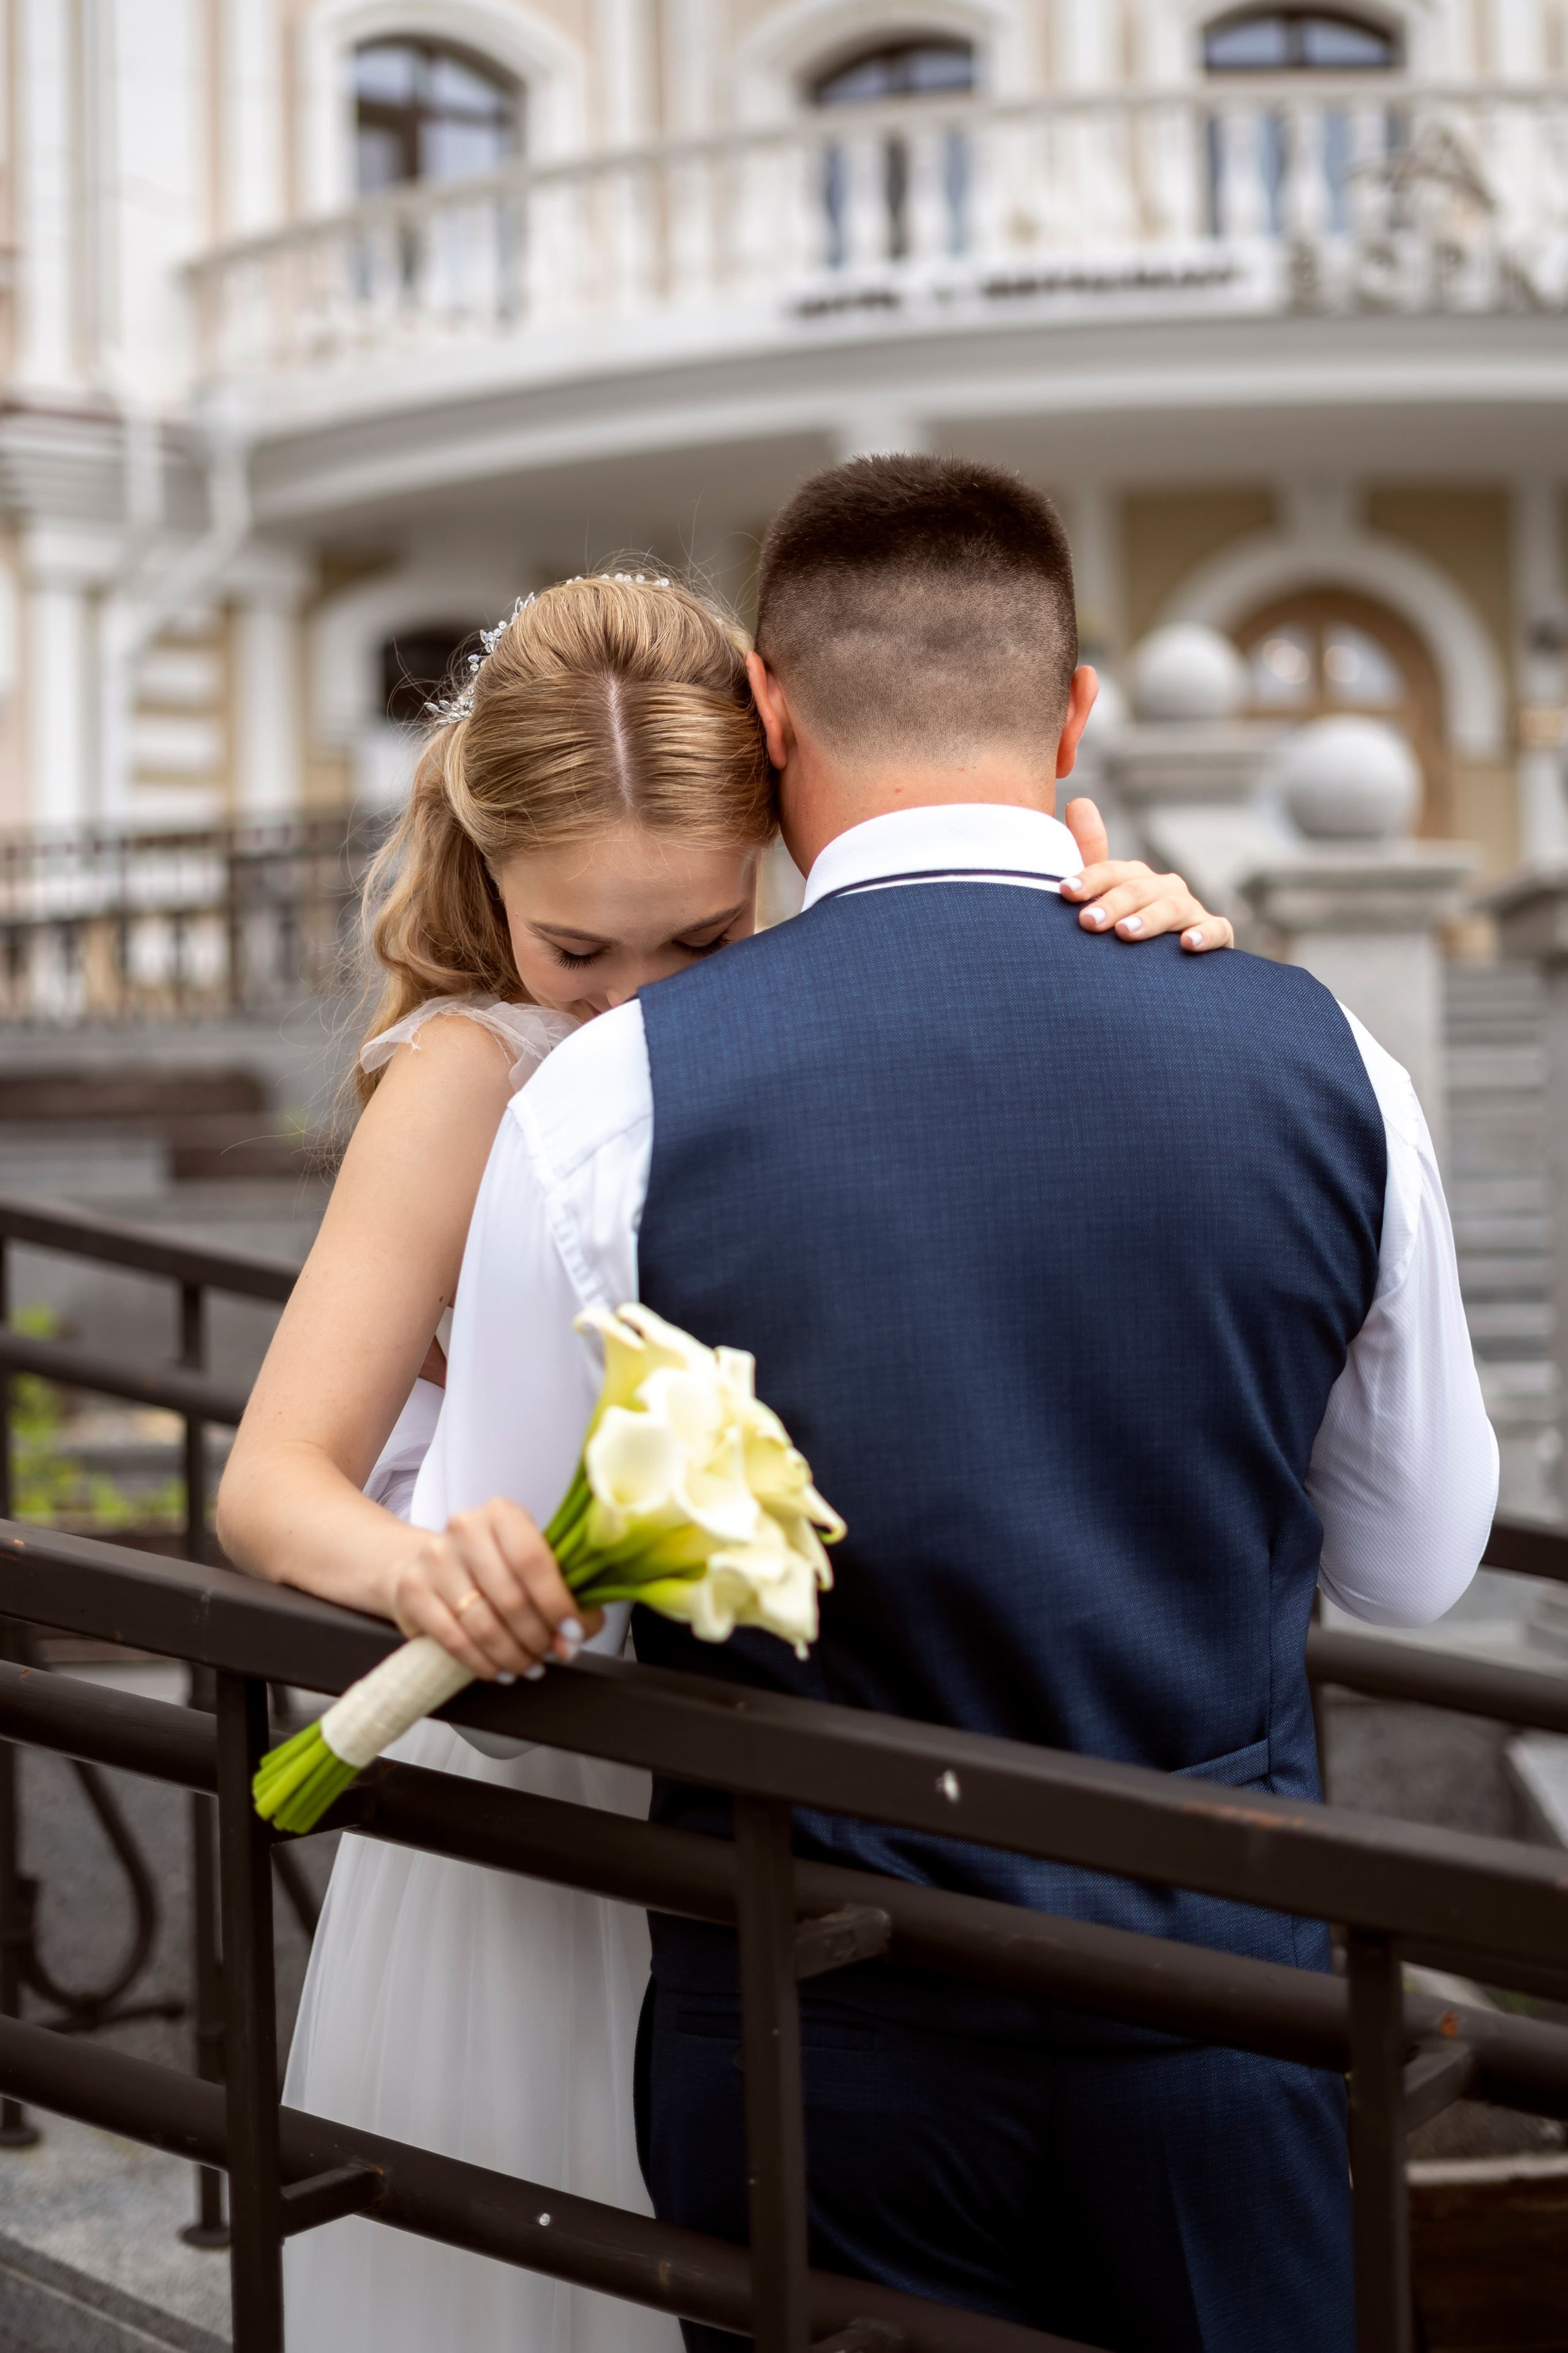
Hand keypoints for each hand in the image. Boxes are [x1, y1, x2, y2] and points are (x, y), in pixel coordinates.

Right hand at [385, 1498, 602, 1680]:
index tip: (573, 1633)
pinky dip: (483, 1663)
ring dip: (513, 1655)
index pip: (534, 1561)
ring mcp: (435, 1559)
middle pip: (511, 1598)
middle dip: (539, 1637)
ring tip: (528, 1665)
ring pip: (484, 1624)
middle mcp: (465, 1529)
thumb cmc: (488, 1564)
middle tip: (552, 1654)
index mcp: (502, 1513)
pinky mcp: (413, 1591)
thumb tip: (577, 1634)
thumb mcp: (525, 1562)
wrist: (423, 1564)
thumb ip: (559, 1591)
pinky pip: (455, 1640)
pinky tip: (499, 1670)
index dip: (558, 1604)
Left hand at [1059, 799, 1233, 953]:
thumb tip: (1080, 801)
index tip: (1066, 893)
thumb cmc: (1126, 932)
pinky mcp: (1217, 935)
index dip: (1090, 879)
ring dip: (1149, 919)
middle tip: (1088, 922)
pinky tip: (1187, 944)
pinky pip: (1217, 930)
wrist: (1161, 977)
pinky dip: (1205, 935)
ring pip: (1173, 907)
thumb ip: (1091, 855)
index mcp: (1136, 880)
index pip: (1113, 872)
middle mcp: (1165, 889)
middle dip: (1113, 903)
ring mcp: (1192, 911)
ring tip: (1125, 933)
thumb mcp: (1106, 898)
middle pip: (1140, 889)